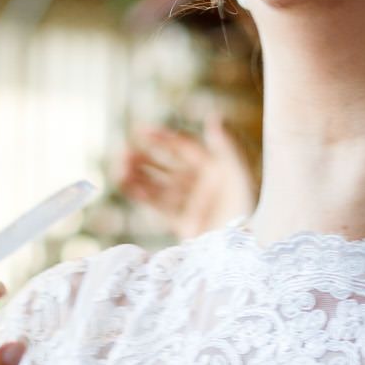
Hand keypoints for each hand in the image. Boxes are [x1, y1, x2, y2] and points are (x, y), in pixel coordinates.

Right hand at [118, 118, 254, 240]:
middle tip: (123, 152)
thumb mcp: (238, 174)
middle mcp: (202, 185)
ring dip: (138, 176)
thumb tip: (213, 116)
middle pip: (167, 166)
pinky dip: (142, 196)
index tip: (140, 130)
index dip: (163, 138)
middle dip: (145, 158)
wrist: (242, 248)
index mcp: (215, 168)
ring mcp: (192, 205)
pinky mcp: (185, 224)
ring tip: (118, 168)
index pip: (183, 147)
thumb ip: (225, 146)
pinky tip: (126, 185)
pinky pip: (159, 206)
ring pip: (159, 185)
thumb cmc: (246, 210)